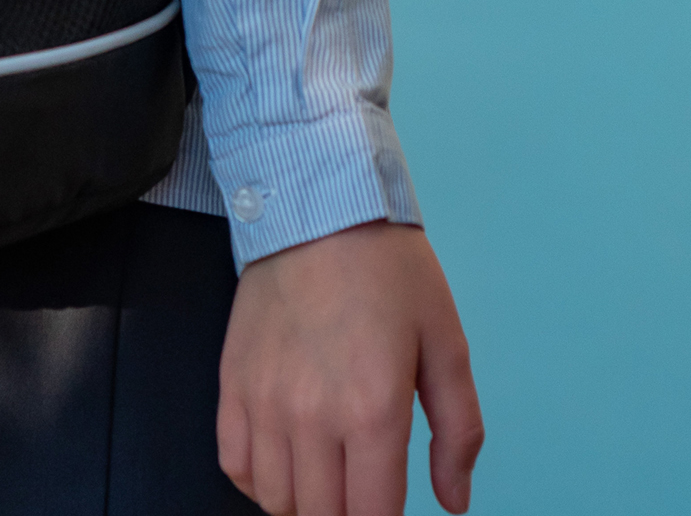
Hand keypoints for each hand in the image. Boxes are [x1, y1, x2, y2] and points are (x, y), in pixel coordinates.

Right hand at [219, 221, 483, 515]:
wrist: (318, 205)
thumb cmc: (389, 270)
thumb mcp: (446, 342)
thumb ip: (458, 430)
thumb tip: (454, 502)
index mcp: (372, 409)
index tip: (391, 510)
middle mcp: (311, 414)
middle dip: (348, 515)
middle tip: (365, 489)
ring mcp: (264, 399)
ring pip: (277, 500)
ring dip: (306, 504)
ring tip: (329, 480)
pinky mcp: (232, 381)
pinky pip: (234, 464)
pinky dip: (260, 481)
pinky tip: (288, 462)